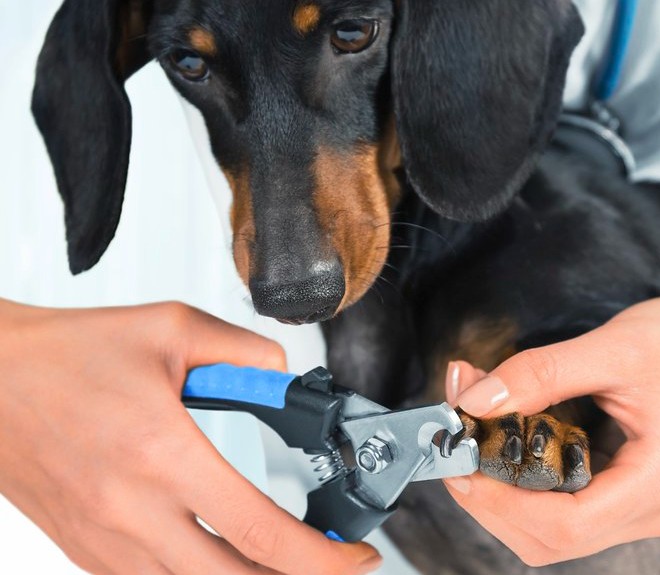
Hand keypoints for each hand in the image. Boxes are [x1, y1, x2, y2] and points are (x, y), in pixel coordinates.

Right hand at [0, 300, 380, 574]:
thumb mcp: (170, 329)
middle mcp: (133, 511)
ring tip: (280, 557)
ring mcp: (105, 540)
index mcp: (163, 455)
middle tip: (331, 562)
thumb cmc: (66, 355)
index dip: (322, 558)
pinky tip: (220, 556)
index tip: (356, 558)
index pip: (261, 532)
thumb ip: (243, 350)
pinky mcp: (86, 549)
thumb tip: (284, 372)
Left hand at [442, 291, 659, 565]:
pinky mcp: (625, 495)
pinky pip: (563, 508)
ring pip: (552, 532)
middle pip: (551, 540)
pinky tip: (507, 444)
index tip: (461, 463)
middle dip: (493, 500)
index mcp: (657, 484)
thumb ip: (538, 375)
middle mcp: (652, 510)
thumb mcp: (609, 347)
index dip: (501, 503)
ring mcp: (639, 508)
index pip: (565, 525)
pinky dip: (524, 484)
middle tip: (459, 445)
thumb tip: (474, 400)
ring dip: (504, 493)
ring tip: (479, 437)